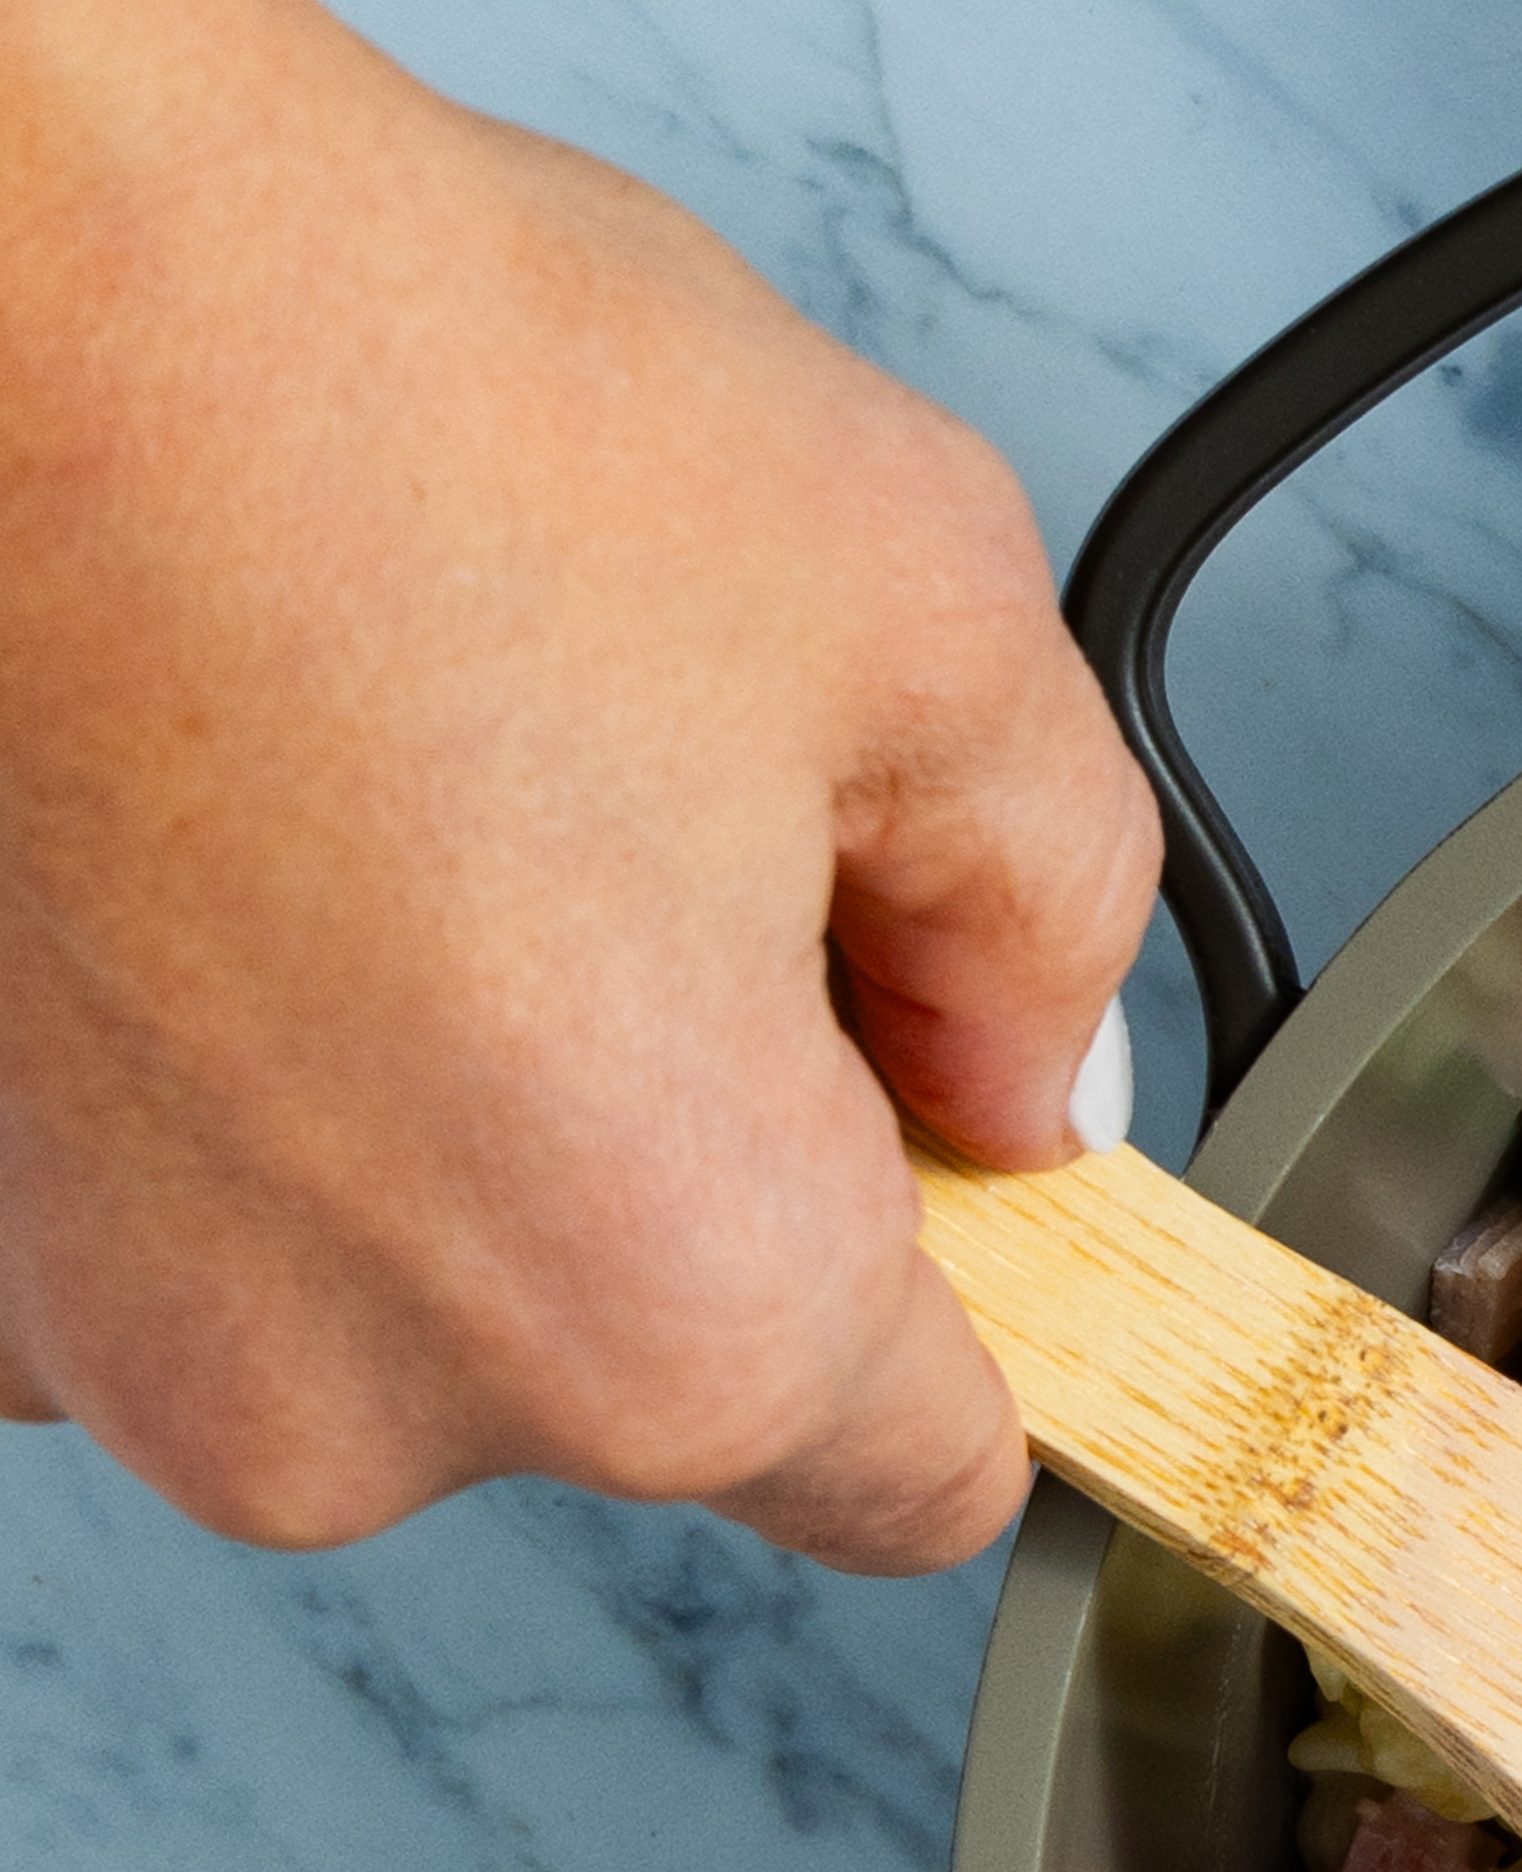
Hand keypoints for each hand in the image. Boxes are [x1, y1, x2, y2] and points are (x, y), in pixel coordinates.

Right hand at [0, 0, 1158, 1568]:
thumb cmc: (353, 392)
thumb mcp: (922, 608)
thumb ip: (1054, 919)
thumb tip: (1029, 1067)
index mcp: (665, 1311)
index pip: (929, 1479)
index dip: (964, 1287)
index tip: (926, 1147)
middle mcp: (368, 1403)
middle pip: (663, 1378)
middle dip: (694, 1158)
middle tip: (621, 853)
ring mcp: (118, 1348)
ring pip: (424, 1303)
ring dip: (455, 1122)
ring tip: (403, 818)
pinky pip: (216, 1225)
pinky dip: (250, 1090)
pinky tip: (240, 861)